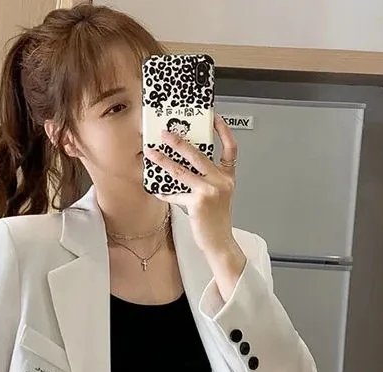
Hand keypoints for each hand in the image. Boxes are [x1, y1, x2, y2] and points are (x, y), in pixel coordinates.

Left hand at [144, 113, 241, 257]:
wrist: (220, 242)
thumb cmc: (217, 221)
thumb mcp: (218, 196)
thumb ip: (207, 179)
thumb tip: (184, 166)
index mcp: (228, 177)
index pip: (230, 148)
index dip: (223, 131)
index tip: (213, 117)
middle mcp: (221, 181)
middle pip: (198, 155)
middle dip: (179, 142)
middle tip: (165, 133)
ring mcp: (210, 191)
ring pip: (182, 171)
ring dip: (164, 161)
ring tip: (152, 153)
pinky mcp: (198, 202)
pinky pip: (176, 194)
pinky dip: (165, 193)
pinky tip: (157, 191)